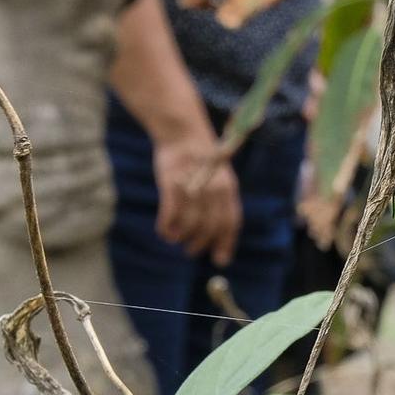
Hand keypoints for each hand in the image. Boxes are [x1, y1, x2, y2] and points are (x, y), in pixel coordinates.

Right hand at [152, 133, 240, 265]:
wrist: (183, 133)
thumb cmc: (200, 160)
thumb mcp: (217, 178)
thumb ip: (219, 204)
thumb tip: (217, 235)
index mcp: (228, 188)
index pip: (230, 222)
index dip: (226, 244)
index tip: (220, 261)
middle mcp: (213, 189)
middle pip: (209, 228)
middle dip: (200, 245)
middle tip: (190, 251)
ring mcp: (192, 187)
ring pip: (189, 225)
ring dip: (181, 238)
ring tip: (176, 238)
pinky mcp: (171, 184)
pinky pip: (170, 215)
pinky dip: (166, 228)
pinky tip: (164, 231)